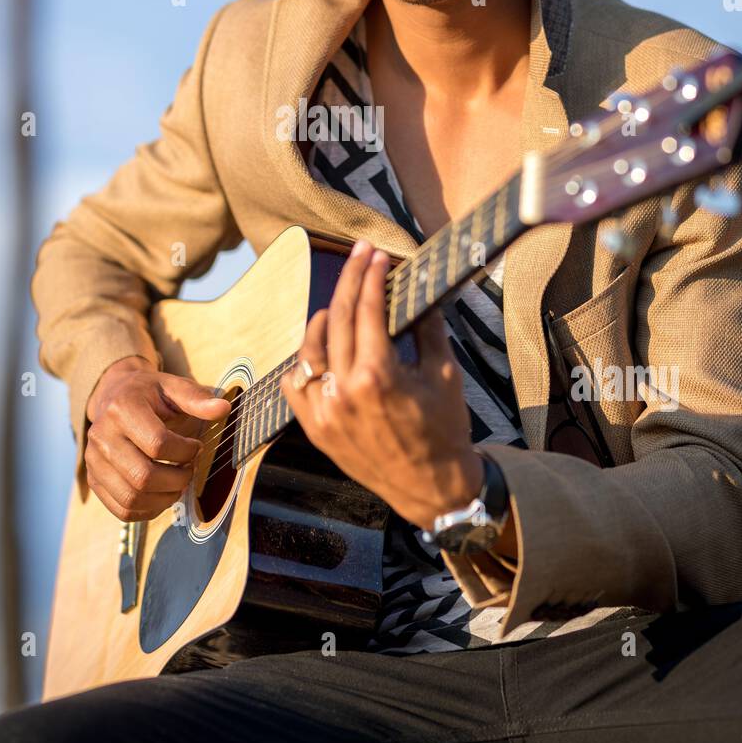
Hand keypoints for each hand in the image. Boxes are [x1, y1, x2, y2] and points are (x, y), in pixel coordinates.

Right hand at [84, 356, 229, 521]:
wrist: (114, 396)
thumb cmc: (148, 394)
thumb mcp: (172, 387)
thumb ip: (197, 398)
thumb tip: (223, 408)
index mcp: (122, 409)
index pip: (157, 444)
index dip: (185, 452)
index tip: (196, 447)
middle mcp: (101, 436)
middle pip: (142, 476)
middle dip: (176, 480)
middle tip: (189, 471)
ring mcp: (94, 461)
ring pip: (131, 498)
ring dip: (163, 499)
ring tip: (177, 484)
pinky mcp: (94, 480)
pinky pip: (121, 510)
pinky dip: (147, 511)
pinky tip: (162, 496)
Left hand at [280, 240, 482, 530]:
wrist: (431, 488)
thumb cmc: (444, 431)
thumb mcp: (444, 374)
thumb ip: (427, 328)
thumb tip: (418, 289)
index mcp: (378, 377)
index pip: (366, 310)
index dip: (371, 276)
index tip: (376, 255)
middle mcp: (343, 392)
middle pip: (336, 319)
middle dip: (348, 280)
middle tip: (359, 255)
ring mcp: (324, 412)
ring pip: (310, 348)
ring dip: (324, 317)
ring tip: (340, 300)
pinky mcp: (315, 429)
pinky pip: (297, 384)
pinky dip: (305, 360)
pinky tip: (321, 346)